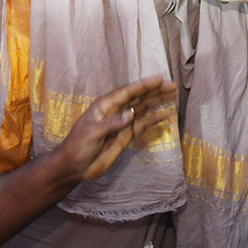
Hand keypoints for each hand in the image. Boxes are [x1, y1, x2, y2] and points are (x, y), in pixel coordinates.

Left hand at [51, 77, 175, 184]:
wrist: (73, 167)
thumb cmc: (78, 146)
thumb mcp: (92, 133)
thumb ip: (112, 123)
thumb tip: (132, 114)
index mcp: (105, 106)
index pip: (127, 92)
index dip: (143, 85)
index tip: (159, 79)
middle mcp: (116, 111)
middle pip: (138, 98)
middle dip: (155, 91)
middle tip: (173, 86)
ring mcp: (122, 123)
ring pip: (143, 108)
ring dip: (157, 101)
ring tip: (173, 95)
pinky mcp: (126, 135)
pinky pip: (143, 124)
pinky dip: (154, 119)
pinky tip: (166, 114)